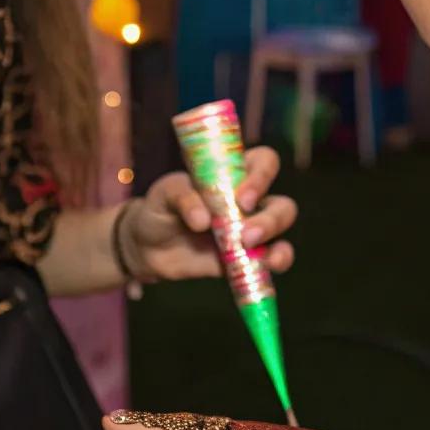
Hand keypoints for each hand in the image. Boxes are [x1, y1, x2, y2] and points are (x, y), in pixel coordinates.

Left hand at [121, 146, 296, 281]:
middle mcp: (249, 202)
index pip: (264, 163)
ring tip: (249, 248)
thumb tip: (203, 219)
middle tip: (244, 234)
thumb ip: (182, 197)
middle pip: (281, 204)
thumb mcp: (164, 194)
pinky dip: (275, 263)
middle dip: (270, 219)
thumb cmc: (160, 208)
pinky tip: (265, 267)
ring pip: (281, 232)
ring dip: (274, 240)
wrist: (148, 247)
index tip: (241, 197)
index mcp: (233, 175)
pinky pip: (272, 260)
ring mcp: (250, 231)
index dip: (262, 176)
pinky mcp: (246, 258)